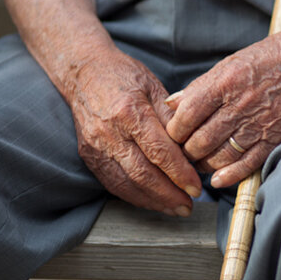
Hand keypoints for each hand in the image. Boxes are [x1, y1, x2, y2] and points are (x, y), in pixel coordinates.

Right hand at [67, 47, 201, 215]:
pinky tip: (153, 201)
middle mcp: (110, 132)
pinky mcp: (89, 155)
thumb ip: (173, 118)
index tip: (197, 187)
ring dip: (154, 201)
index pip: (159, 151)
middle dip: (169, 194)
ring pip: (127, 184)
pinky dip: (135, 197)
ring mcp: (96, 146)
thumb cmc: (124, 75)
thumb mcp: (155, 87)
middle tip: (190, 204)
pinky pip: (113, 183)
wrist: (83, 71)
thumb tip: (194, 148)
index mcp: (130, 111)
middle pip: (142, 173)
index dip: (180, 173)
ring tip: (176, 208)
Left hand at [165, 13, 280, 187]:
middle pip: (200, 140)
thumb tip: (171, 103)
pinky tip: (218, 179)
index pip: (187, 115)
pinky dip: (229, 176)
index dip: (174, 129)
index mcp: (225, 83)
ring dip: (204, 164)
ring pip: (219, 156)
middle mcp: (240, 105)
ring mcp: (258, 124)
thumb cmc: (268, 58)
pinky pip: (247, 164)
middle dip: (186, 150)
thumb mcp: (230, 64)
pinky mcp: (275, 137)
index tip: (172, 133)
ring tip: (199, 161)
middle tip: (183, 151)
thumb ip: (200, 87)